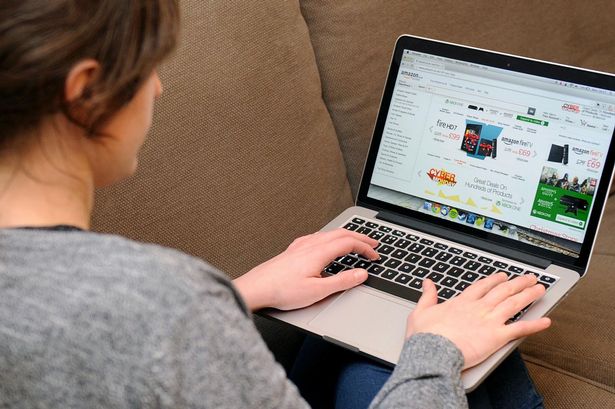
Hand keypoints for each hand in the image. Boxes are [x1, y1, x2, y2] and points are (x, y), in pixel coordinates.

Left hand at [233, 228, 378, 310]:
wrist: (256, 288)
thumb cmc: (282, 290)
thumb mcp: (318, 291)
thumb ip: (342, 281)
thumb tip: (361, 274)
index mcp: (319, 252)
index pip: (349, 243)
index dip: (366, 248)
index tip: (375, 255)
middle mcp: (310, 244)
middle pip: (341, 233)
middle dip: (360, 237)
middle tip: (373, 243)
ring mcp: (301, 245)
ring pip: (329, 234)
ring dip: (347, 236)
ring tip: (356, 242)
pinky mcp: (294, 249)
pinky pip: (318, 237)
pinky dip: (332, 238)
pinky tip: (329, 245)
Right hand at [406, 272, 550, 369]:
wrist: (433, 351)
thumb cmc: (425, 335)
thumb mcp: (421, 311)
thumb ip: (427, 296)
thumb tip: (427, 283)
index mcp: (462, 302)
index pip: (482, 286)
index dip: (494, 280)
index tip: (503, 276)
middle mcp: (479, 308)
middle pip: (503, 291)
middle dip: (518, 283)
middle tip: (529, 278)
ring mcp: (489, 321)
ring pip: (514, 304)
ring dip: (528, 295)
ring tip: (540, 289)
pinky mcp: (497, 337)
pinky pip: (520, 329)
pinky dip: (535, 325)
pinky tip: (546, 321)